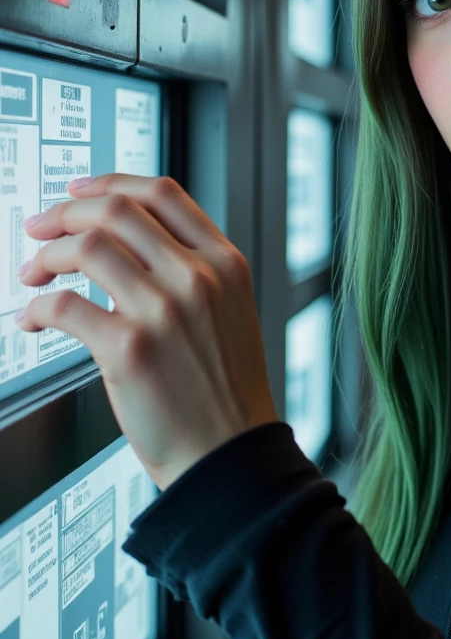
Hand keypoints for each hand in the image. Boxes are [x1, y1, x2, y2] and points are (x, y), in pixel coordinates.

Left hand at [14, 174, 279, 490]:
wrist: (228, 455)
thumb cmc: (224, 393)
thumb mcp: (229, 313)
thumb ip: (192, 272)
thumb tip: (126, 243)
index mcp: (225, 263)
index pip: (161, 193)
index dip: (109, 183)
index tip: (77, 191)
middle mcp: (198, 278)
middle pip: (116, 210)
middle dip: (63, 214)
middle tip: (39, 230)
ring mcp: (164, 311)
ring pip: (86, 247)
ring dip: (46, 257)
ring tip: (33, 277)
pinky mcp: (129, 349)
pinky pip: (64, 306)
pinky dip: (36, 308)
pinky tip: (34, 320)